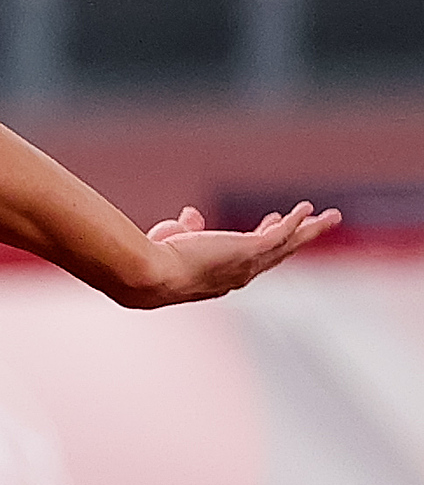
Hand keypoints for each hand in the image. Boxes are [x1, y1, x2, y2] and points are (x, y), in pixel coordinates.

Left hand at [134, 200, 339, 303]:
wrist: (152, 274)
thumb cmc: (154, 260)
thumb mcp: (172, 239)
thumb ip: (185, 228)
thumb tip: (190, 214)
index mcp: (223, 276)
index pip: (251, 257)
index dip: (265, 239)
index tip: (271, 221)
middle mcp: (241, 275)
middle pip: (279, 254)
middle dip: (298, 238)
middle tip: (314, 224)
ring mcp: (249, 264)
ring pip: (288, 245)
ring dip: (311, 230)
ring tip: (331, 217)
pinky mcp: (250, 250)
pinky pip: (281, 234)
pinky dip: (296, 221)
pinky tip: (308, 209)